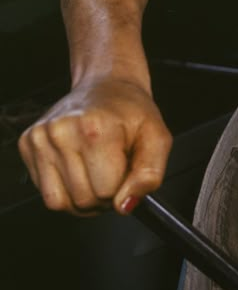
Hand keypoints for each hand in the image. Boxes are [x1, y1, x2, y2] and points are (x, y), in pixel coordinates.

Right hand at [18, 78, 171, 216]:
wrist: (107, 84)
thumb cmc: (131, 111)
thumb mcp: (157, 138)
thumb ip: (150, 175)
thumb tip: (125, 205)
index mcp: (96, 128)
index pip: (108, 192)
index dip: (122, 187)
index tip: (125, 169)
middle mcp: (62, 131)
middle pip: (83, 200)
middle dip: (103, 194)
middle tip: (111, 169)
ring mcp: (41, 137)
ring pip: (60, 202)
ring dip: (82, 197)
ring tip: (94, 169)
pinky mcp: (28, 143)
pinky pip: (45, 192)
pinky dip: (64, 189)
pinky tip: (77, 166)